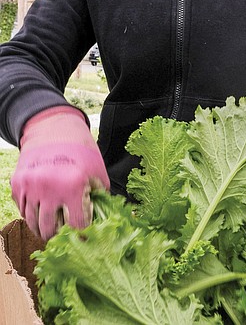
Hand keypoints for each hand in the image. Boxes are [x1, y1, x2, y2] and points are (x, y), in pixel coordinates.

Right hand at [11, 107, 109, 239]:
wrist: (55, 129)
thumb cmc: (81, 151)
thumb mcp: (97, 171)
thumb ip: (100, 196)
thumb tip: (103, 220)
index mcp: (74, 185)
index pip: (76, 224)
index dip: (81, 235)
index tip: (83, 241)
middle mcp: (49, 187)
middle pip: (49, 229)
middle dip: (58, 236)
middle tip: (64, 237)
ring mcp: (30, 186)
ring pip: (32, 222)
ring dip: (42, 228)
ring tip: (51, 228)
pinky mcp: (17, 183)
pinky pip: (22, 209)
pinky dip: (31, 214)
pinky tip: (41, 212)